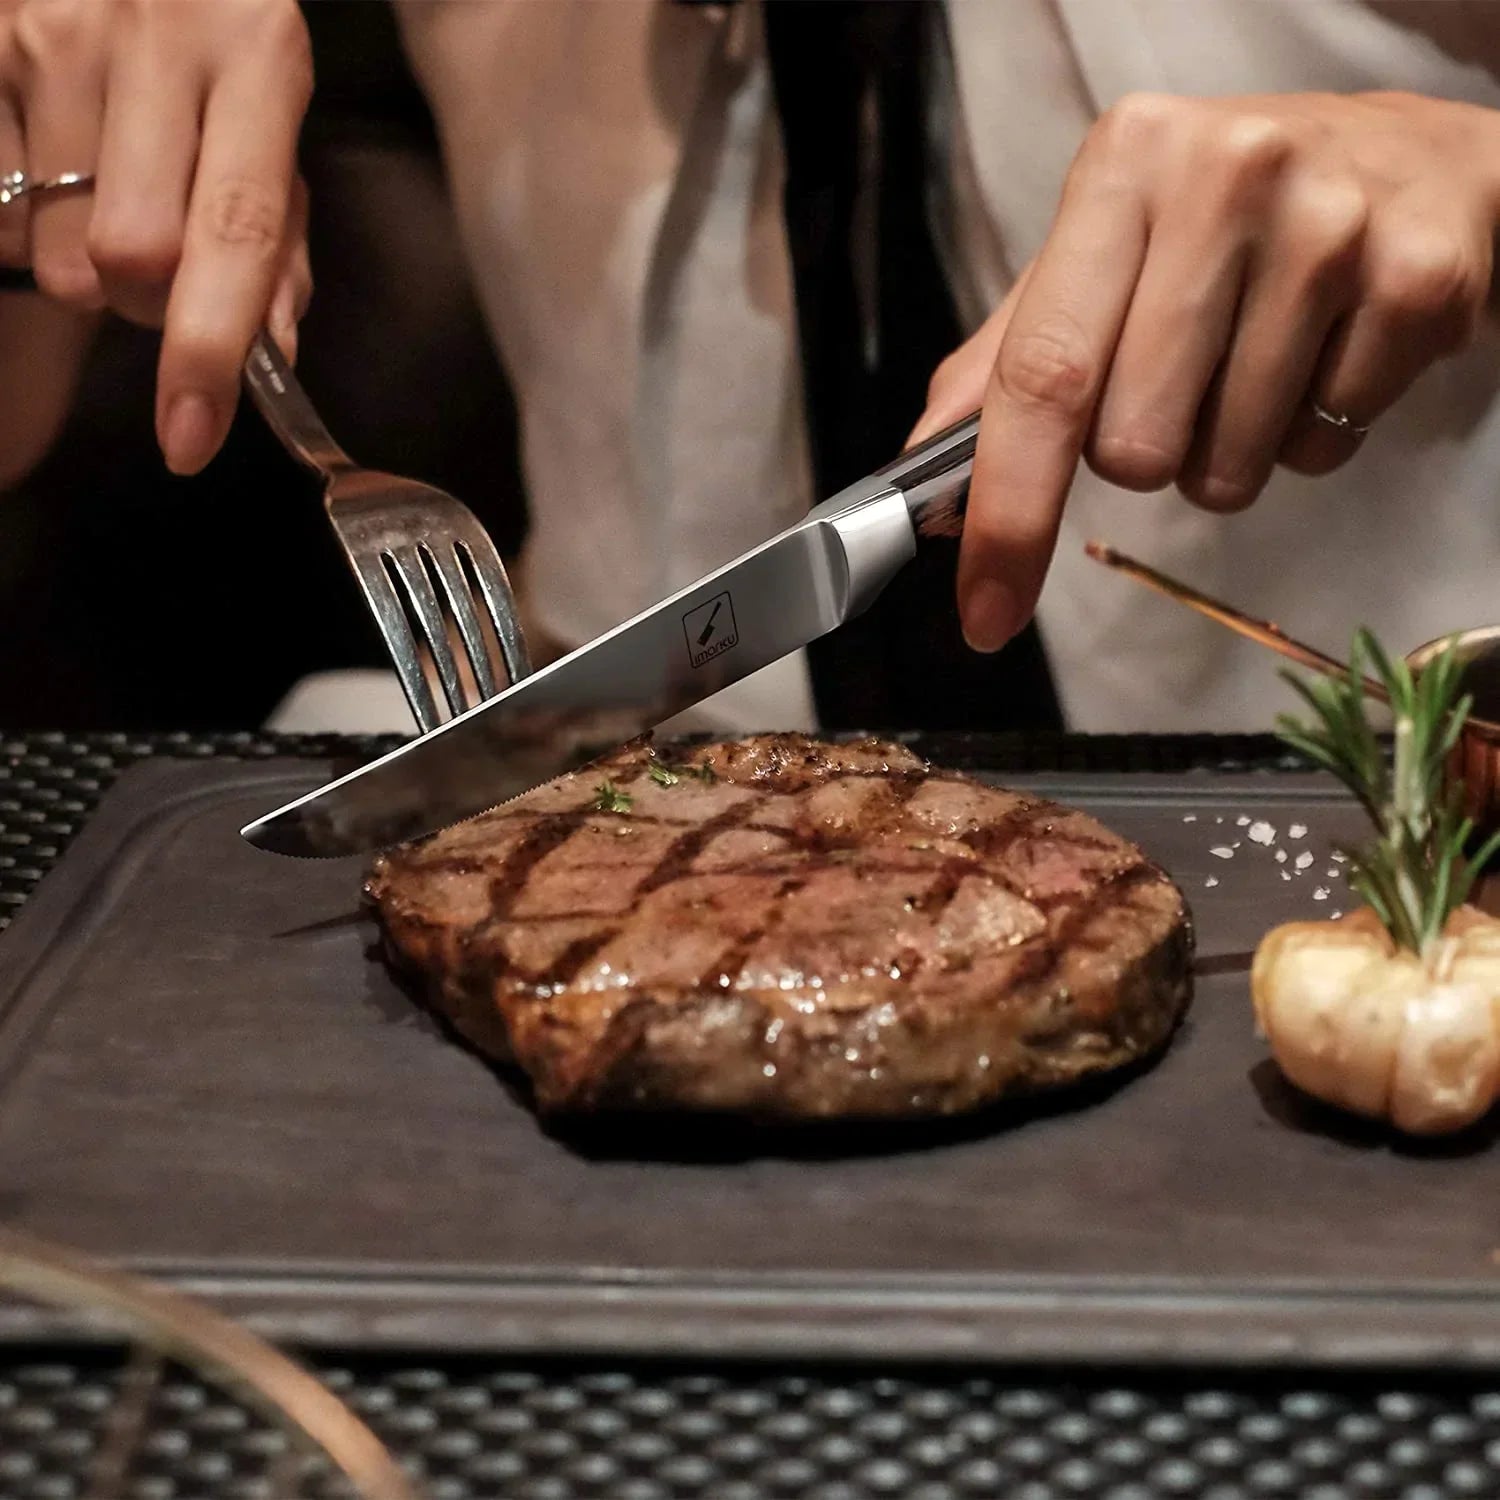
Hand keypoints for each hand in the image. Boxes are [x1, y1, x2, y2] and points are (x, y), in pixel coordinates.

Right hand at [0, 0, 313, 473]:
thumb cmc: (219, 67)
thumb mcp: (274, 138)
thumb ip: (279, 251)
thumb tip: (267, 355)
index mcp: (256, 57)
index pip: (235, 232)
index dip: (209, 350)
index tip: (190, 436)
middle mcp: (152, 34)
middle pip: (133, 255)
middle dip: (150, 304)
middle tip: (162, 273)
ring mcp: (49, 30)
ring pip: (59, 245)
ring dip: (87, 265)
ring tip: (107, 203)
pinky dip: (28, 216)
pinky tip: (55, 169)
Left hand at [912, 91, 1499, 651]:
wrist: (1414, 162)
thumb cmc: (1227, 221)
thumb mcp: (1107, 252)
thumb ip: (1006, 358)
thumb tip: (926, 469)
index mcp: (1125, 165)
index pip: (1042, 377)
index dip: (1008, 513)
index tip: (986, 609)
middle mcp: (1226, 178)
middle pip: (1132, 447)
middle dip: (1140, 457)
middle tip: (1181, 381)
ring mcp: (1332, 228)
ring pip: (1224, 468)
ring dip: (1222, 455)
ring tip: (1256, 363)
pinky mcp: (1418, 285)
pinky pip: (1316, 454)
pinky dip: (1304, 438)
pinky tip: (1321, 357)